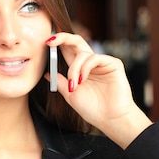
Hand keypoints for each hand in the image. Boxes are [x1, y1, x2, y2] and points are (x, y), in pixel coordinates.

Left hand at [45, 32, 151, 148]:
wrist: (110, 120)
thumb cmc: (93, 110)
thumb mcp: (70, 95)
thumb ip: (60, 82)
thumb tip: (47, 74)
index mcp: (80, 68)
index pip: (67, 50)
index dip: (57, 43)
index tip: (45, 42)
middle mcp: (90, 63)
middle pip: (76, 41)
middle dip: (62, 38)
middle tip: (50, 41)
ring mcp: (102, 62)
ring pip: (82, 53)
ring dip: (73, 69)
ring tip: (74, 85)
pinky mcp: (113, 64)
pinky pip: (94, 58)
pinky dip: (85, 68)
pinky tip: (82, 80)